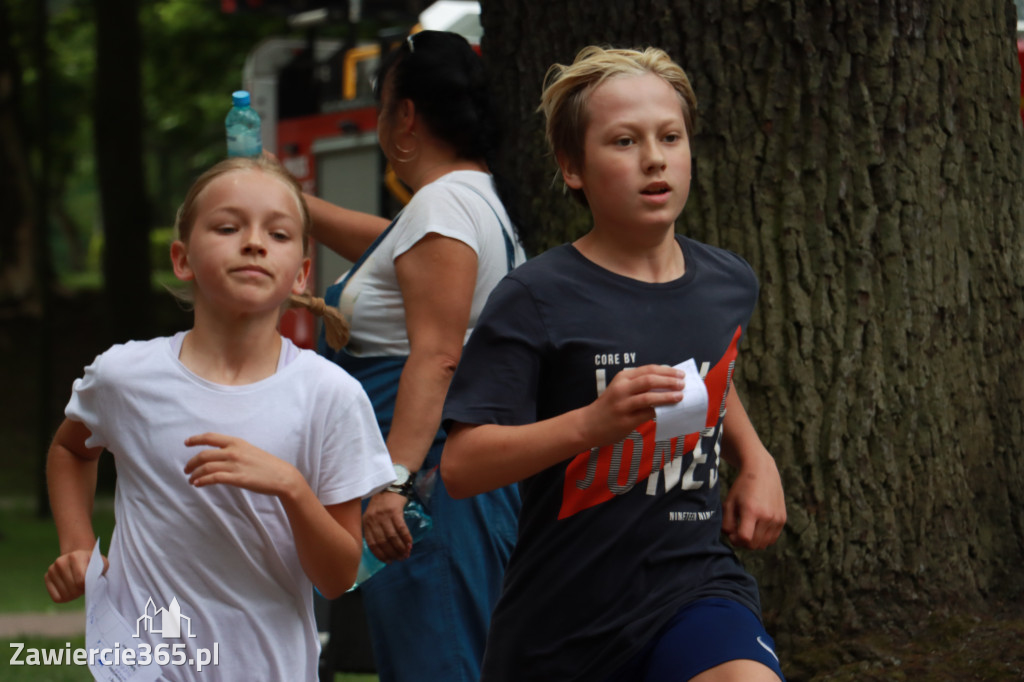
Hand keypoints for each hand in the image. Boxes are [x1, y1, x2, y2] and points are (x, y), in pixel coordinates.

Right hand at [45, 549, 104, 602]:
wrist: (77, 556)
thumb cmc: (91, 562)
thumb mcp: (101, 562)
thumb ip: (102, 569)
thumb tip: (93, 581)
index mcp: (75, 556)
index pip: (81, 580)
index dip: (88, 586)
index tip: (91, 583)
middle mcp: (60, 562)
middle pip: (73, 589)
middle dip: (81, 591)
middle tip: (85, 586)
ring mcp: (52, 570)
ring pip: (64, 594)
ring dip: (74, 595)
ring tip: (78, 587)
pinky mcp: (47, 577)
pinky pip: (56, 597)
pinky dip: (64, 597)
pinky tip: (70, 590)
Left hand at [183, 433, 300, 497]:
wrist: (282, 476)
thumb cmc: (267, 465)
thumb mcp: (249, 450)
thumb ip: (234, 450)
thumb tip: (219, 456)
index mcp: (237, 442)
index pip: (210, 437)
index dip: (196, 439)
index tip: (186, 443)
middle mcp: (234, 451)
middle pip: (204, 454)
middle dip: (191, 462)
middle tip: (186, 469)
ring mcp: (235, 465)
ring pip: (206, 467)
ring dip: (195, 474)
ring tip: (191, 479)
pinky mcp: (237, 478)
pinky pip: (213, 478)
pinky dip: (202, 480)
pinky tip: (197, 484)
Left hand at [362, 492, 412, 562]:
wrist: (390, 485)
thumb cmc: (382, 502)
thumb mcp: (372, 515)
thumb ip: (374, 529)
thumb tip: (383, 549)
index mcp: (367, 522)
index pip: (372, 544)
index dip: (381, 555)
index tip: (389, 561)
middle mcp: (374, 520)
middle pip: (383, 542)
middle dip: (392, 553)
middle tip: (400, 559)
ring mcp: (384, 515)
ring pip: (392, 537)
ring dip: (400, 548)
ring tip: (406, 554)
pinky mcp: (395, 511)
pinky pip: (401, 529)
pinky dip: (406, 538)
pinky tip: (410, 544)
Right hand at [579, 364, 685, 446]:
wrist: (588, 425)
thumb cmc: (609, 406)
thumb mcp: (620, 389)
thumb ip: (638, 385)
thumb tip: (667, 384)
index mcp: (622, 377)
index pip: (648, 369)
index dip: (666, 371)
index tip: (680, 373)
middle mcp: (622, 388)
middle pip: (650, 379)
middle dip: (669, 380)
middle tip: (683, 383)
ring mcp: (623, 405)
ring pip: (649, 396)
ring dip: (667, 396)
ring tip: (680, 396)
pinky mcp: (626, 420)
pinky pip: (647, 414)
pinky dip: (660, 411)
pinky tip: (670, 411)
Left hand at [721, 449, 785, 549]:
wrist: (762, 472)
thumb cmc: (742, 488)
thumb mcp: (729, 502)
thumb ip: (726, 523)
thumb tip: (731, 537)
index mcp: (752, 510)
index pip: (744, 538)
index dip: (735, 540)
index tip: (731, 533)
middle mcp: (767, 516)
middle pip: (754, 544)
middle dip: (743, 543)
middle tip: (737, 532)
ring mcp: (777, 518)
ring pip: (764, 544)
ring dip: (753, 542)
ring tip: (747, 530)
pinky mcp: (782, 519)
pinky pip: (772, 539)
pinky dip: (763, 539)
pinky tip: (756, 528)